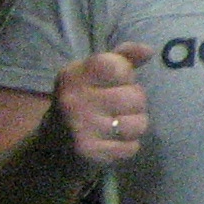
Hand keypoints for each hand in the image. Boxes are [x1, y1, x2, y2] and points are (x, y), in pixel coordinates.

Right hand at [53, 44, 153, 169]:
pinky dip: (128, 145)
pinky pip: (132, 147)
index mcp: (74, 75)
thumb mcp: (93, 73)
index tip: (115, 82)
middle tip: (118, 107)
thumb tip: (149, 51)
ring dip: (135, 125)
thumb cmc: (83, 99)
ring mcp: (81, 128)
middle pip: (136, 97)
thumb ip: (121, 58)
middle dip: (135, 103)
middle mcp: (74, 100)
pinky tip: (112, 141)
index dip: (126, 75)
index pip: (118, 67)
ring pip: (139, 124)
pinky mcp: (90, 152)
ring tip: (118, 124)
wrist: (54, 143)